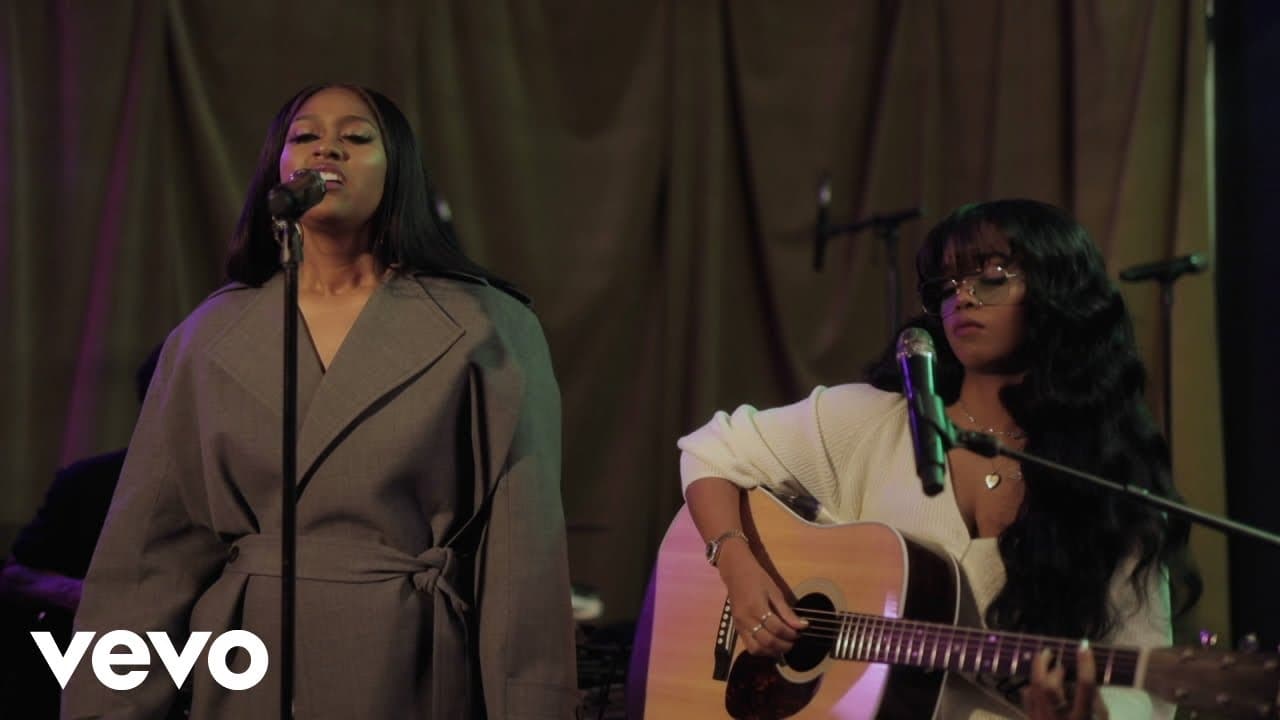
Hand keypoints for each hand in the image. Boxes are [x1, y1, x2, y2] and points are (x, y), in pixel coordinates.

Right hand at [715, 542, 807, 656]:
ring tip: (783, 646)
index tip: (800, 632)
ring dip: (772, 651)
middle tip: (794, 642)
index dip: (791, 634)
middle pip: (767, 641)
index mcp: (757, 608)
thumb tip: (802, 625)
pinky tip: (771, 645)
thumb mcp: (775, 591)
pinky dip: (762, 650)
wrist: (735, 572)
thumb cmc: (757, 578)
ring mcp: (740, 626)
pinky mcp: (737, 628)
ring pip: (756, 649)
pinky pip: (749, 646)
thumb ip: (787, 611)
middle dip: (784, 646)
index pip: (777, 628)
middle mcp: (746, 620)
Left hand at [1022, 643, 1107, 718]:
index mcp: (1082, 719)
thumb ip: (1094, 701)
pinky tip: (1039, 682)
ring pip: (1034, 689)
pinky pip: (1027, 698)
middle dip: (1050, 666)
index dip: (1085, 665)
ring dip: (1039, 671)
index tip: (1084, 646)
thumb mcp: (1100, 719)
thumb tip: (1083, 675)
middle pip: (1049, 686)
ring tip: (1046, 661)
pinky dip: (1032, 686)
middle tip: (1053, 654)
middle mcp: (1059, 719)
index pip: (1084, 687)